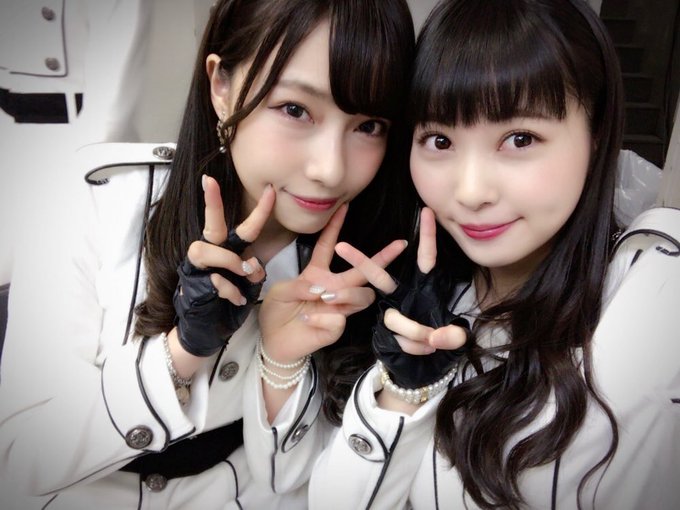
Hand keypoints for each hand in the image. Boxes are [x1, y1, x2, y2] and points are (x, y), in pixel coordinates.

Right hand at [172, 176, 273, 356]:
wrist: (208, 331)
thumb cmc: (227, 304)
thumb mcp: (248, 286)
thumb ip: (252, 271)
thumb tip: (253, 263)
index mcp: (228, 252)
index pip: (244, 228)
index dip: (259, 210)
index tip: (270, 189)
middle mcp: (209, 254)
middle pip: (211, 224)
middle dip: (211, 202)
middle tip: (209, 181)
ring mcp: (196, 268)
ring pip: (206, 249)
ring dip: (229, 261)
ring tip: (243, 275)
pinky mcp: (191, 283)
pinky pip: (210, 278)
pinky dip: (228, 289)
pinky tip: (236, 299)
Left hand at [259, 204, 407, 364]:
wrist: (271, 342)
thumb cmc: (276, 312)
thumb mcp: (281, 291)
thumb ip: (299, 284)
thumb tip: (321, 288)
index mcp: (317, 275)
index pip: (329, 246)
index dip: (336, 226)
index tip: (345, 206)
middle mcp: (333, 289)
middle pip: (363, 273)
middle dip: (381, 258)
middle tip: (397, 245)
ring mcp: (337, 309)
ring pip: (363, 296)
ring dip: (347, 293)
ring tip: (326, 296)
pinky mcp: (335, 328)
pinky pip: (340, 319)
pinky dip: (323, 317)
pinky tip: (307, 318)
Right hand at [335, 207, 468, 388]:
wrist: (425, 365)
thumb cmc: (442, 340)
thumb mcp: (455, 338)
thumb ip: (451, 335)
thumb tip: (436, 337)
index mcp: (423, 287)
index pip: (426, 259)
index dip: (427, 236)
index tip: (427, 212)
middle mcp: (403, 296)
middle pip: (380, 277)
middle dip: (361, 261)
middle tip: (341, 247)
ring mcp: (391, 313)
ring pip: (392, 317)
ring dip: (414, 331)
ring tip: (432, 342)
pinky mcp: (384, 331)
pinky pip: (395, 338)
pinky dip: (412, 347)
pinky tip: (425, 351)